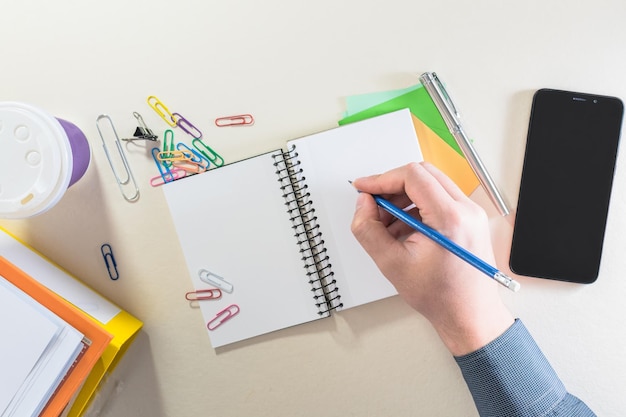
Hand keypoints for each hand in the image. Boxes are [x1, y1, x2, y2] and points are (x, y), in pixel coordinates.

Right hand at [351, 162, 513, 355]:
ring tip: (386, 224)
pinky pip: (439, 200)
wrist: (469, 315)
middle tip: (373, 204)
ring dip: (403, 198)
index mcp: (450, 218)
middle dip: (392, 186)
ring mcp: (471, 214)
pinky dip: (416, 208)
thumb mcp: (392, 263)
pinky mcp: (470, 220)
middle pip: (423, 175)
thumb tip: (363, 204)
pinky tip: (402, 230)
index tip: (364, 188)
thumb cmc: (441, 296)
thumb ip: (368, 229)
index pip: (413, 176)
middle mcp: (466, 210)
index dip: (382, 179)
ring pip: (431, 185)